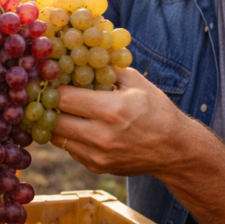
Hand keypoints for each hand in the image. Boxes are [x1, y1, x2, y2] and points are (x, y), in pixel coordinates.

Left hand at [50, 67, 209, 176]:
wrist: (175, 149)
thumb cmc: (157, 110)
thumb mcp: (136, 82)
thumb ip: (106, 69)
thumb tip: (80, 56)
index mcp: (110, 109)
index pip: (62, 97)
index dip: (54, 87)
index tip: (53, 80)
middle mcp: (100, 136)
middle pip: (54, 121)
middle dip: (49, 106)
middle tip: (50, 96)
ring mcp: (97, 155)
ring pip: (57, 138)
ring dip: (57, 123)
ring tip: (63, 111)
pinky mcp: (97, 167)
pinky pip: (71, 150)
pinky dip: (71, 137)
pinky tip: (80, 127)